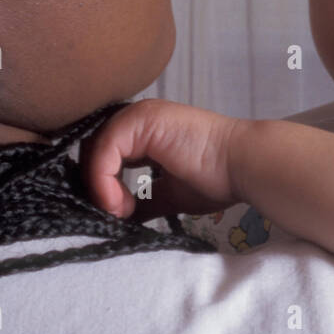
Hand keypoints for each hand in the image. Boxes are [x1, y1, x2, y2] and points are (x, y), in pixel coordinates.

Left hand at [81, 99, 246, 220]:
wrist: (241, 165)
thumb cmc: (215, 177)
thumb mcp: (169, 194)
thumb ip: (144, 200)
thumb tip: (123, 219)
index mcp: (143, 131)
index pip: (104, 154)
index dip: (101, 184)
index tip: (116, 213)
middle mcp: (137, 117)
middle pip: (93, 149)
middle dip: (96, 186)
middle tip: (114, 214)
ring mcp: (138, 115)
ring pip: (94, 149)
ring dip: (98, 186)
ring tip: (119, 210)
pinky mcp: (140, 120)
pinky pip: (104, 150)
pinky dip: (103, 180)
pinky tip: (120, 202)